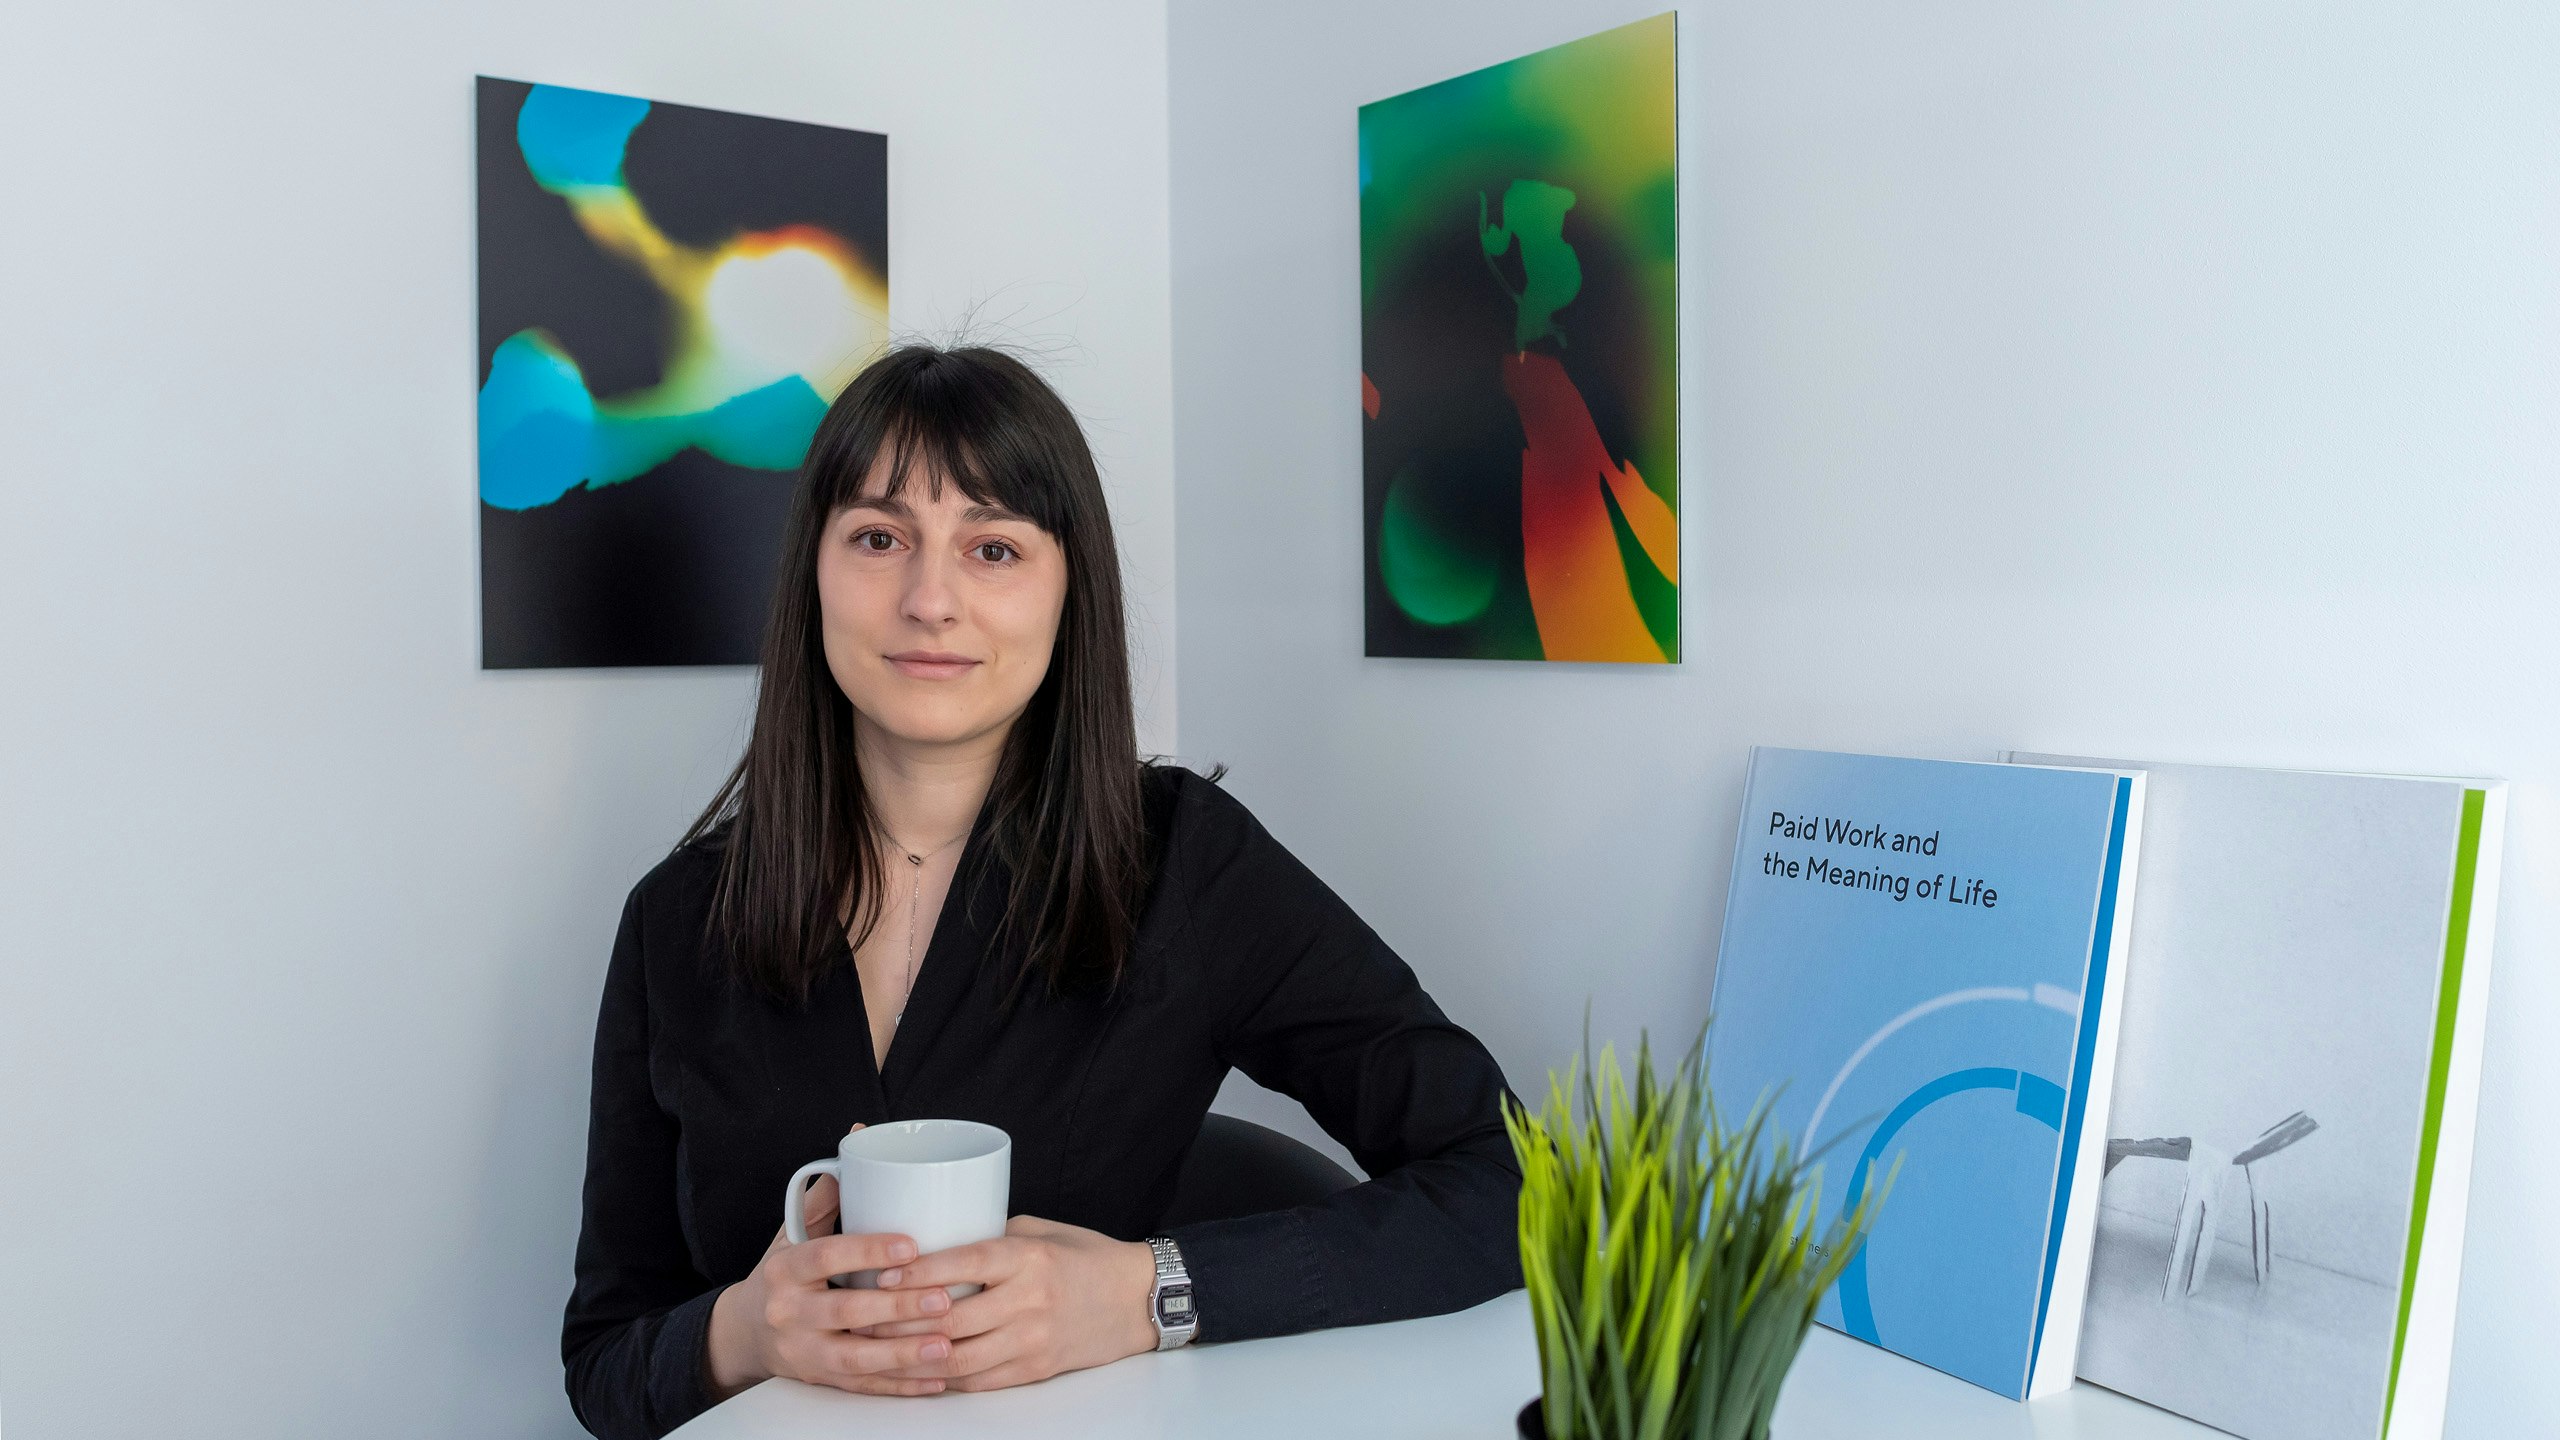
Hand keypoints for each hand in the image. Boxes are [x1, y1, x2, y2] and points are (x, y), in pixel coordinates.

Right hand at [704, 1125, 958, 1399]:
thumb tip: (863, 1136)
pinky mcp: (817, 1380)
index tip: (911, 1245)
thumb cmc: (783, 1273)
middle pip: (846, 1311)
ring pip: (856, 1358)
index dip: (868, 1250)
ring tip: (946, 1345)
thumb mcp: (794, 1233)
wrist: (744, 1332)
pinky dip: (900, 1385)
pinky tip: (935, 1380)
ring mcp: (802, 1351)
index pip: (826, 1256)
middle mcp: (789, 1312)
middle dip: (897, 1307)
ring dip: (904, 1354)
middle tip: (944, 1299)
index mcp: (785, 1269)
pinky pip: (863, 1386)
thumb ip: (829, 1193)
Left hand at [862, 1215, 1159, 1390]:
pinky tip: (917, 1372)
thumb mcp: (1042, 1231)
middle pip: (950, 1318)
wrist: (1138, 1299)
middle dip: (900, 1322)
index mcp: (1028, 1257)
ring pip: (958, 1358)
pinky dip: (943, 1380)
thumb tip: (937, 1239)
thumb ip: (991, 1237)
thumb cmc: (1088, 1257)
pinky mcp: (1036, 1370)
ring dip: (913, 1358)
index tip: (880, 1274)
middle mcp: (1029, 1300)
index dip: (916, 1272)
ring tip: (879, 1352)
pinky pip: (979, 1381)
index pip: (962, 1264)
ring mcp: (1032, 1340)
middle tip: (863, 1319)